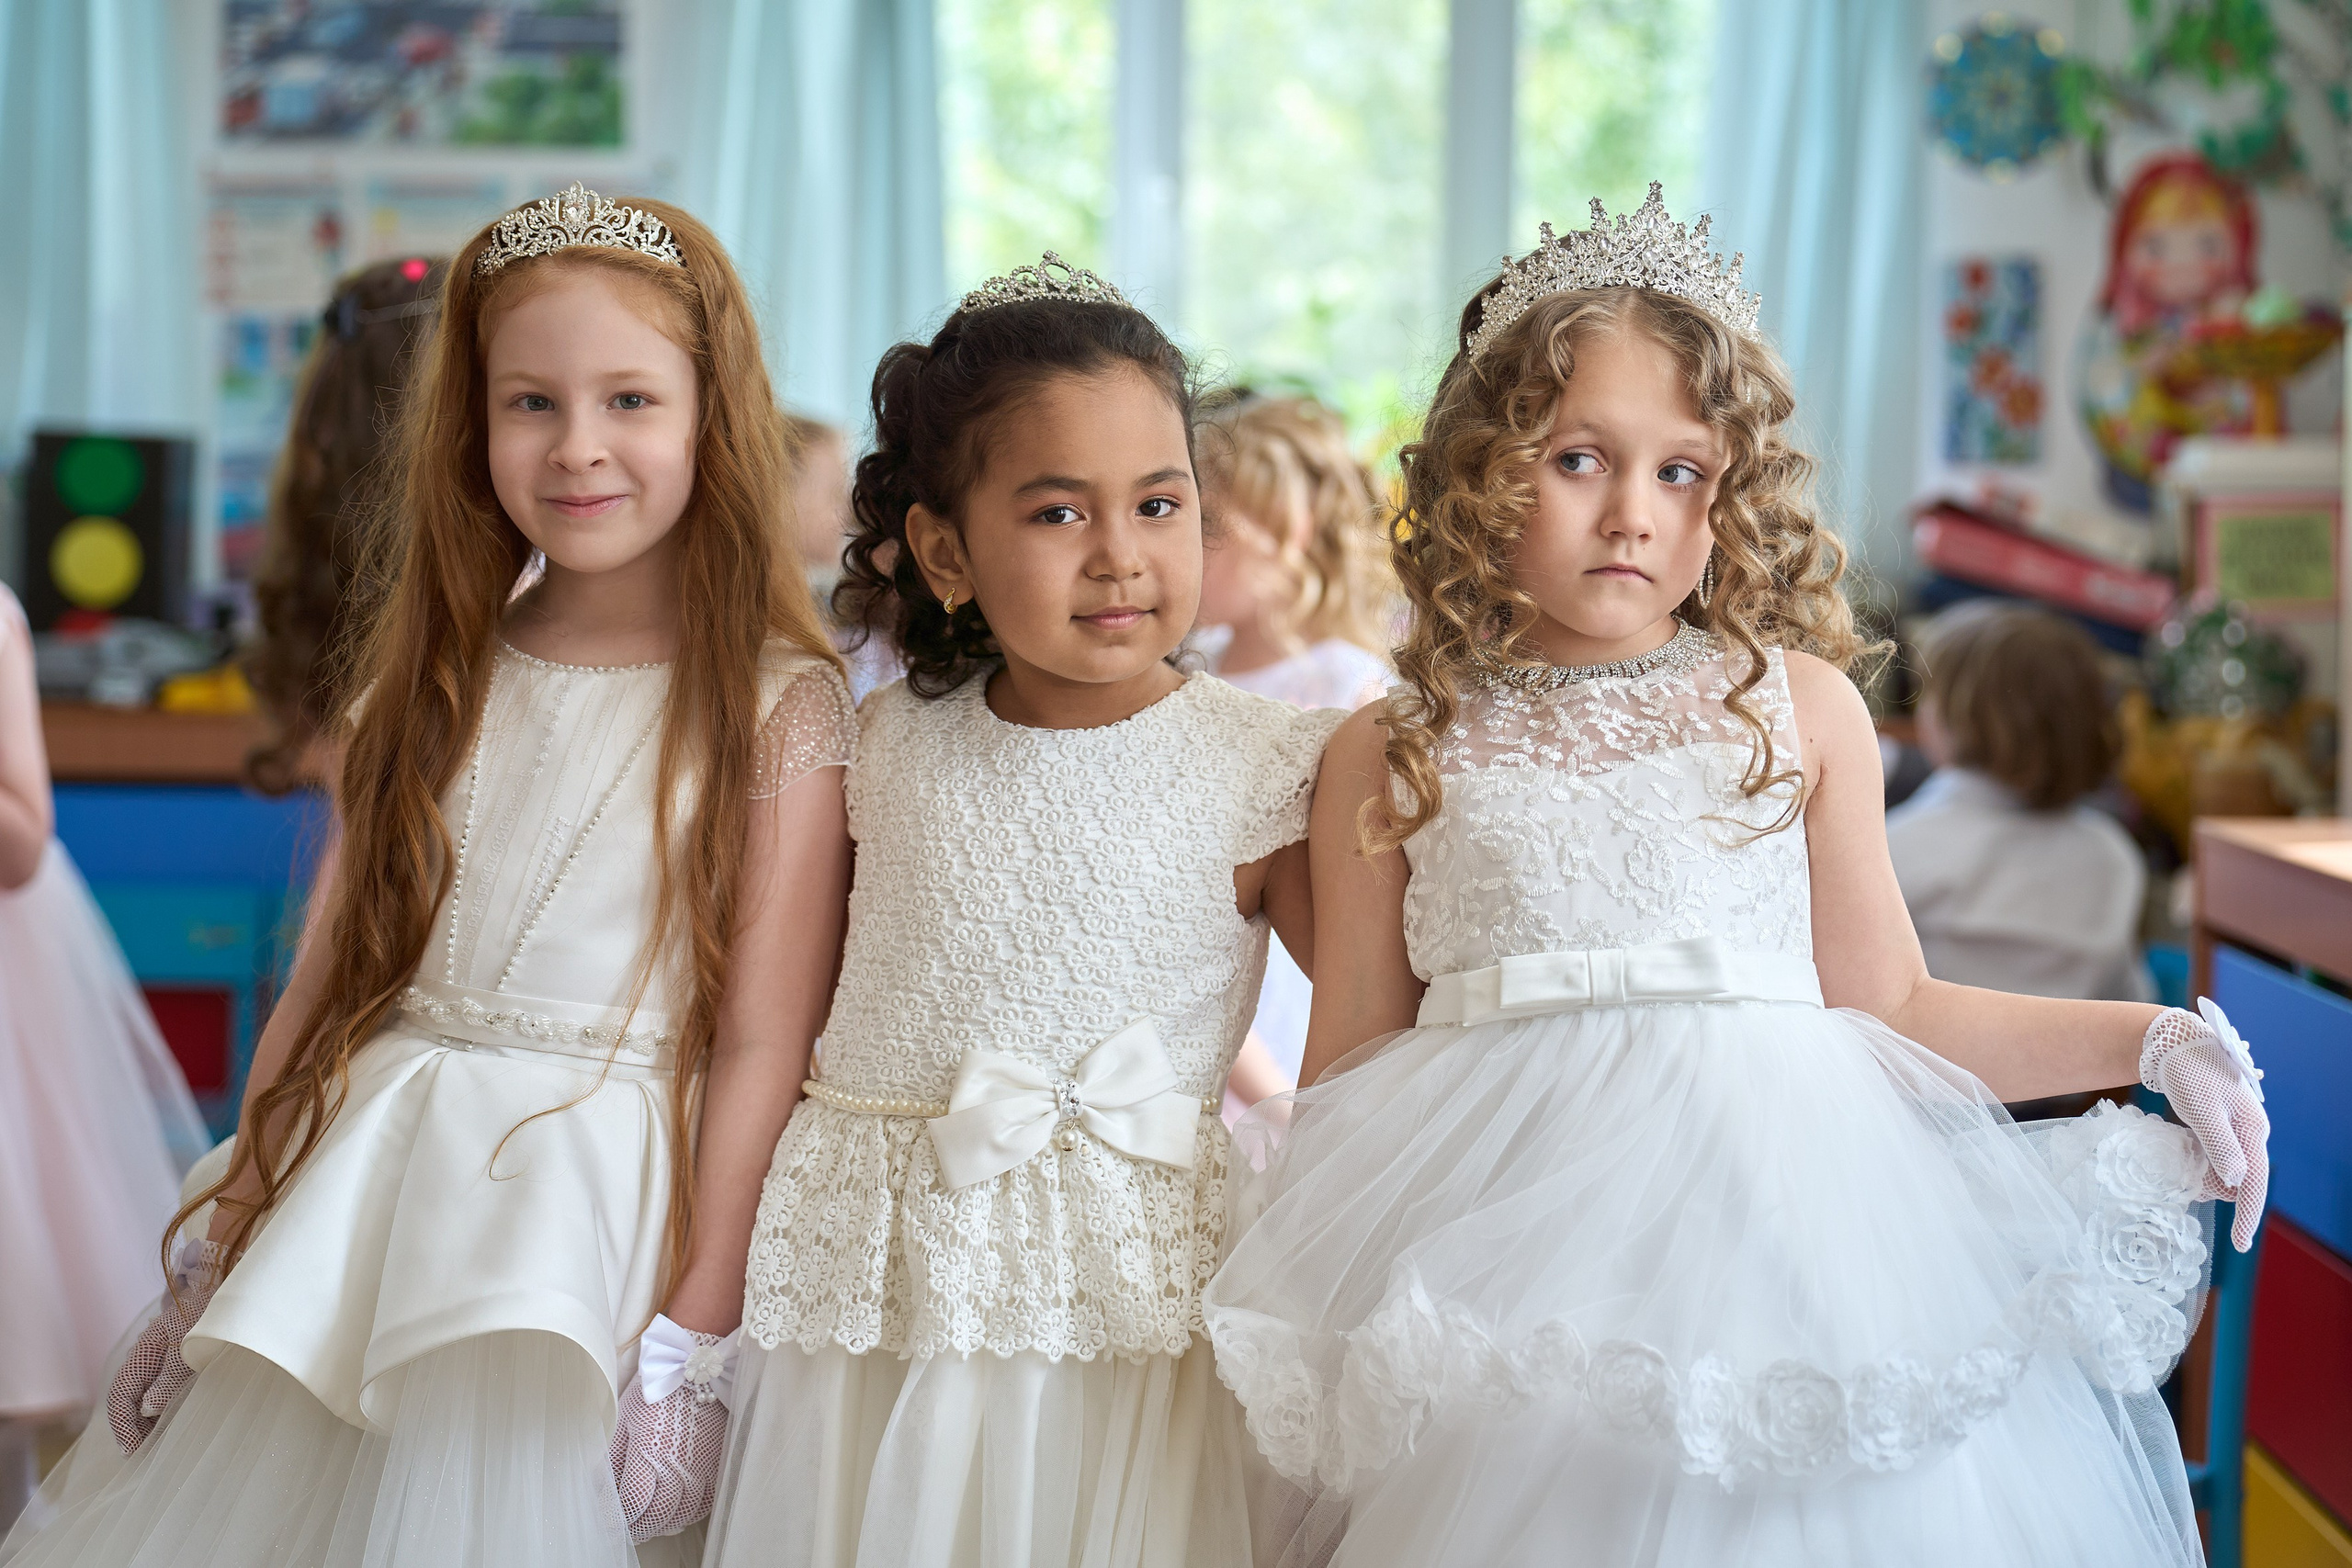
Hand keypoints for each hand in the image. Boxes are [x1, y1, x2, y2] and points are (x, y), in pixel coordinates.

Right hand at [107, 1239, 223, 1453]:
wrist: (236, 1268)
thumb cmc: (215, 1306)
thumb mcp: (193, 1344)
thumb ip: (171, 1377)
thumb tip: (148, 1408)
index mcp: (146, 1350)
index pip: (121, 1396)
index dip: (124, 1426)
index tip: (135, 1453)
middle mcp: (150, 1348)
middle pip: (130, 1394)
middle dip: (133, 1425)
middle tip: (145, 1452)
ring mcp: (166, 1345)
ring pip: (146, 1387)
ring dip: (148, 1416)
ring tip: (158, 1439)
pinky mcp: (184, 1344)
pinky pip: (164, 1378)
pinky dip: (164, 1400)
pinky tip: (176, 1412)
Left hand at [609, 1314, 739, 1541]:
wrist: (698, 1366)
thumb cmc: (659, 1389)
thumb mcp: (625, 1419)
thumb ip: (612, 1458)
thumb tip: (599, 1489)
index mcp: (650, 1455)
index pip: (631, 1506)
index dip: (616, 1519)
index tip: (608, 1520)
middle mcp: (679, 1467)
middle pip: (656, 1518)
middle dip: (637, 1528)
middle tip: (626, 1528)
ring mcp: (702, 1468)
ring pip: (681, 1516)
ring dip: (661, 1524)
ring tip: (649, 1522)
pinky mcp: (718, 1464)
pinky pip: (704, 1504)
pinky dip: (688, 1513)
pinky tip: (676, 1509)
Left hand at [2142, 1000, 2269, 1250]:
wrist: (2174, 1042)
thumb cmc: (2189, 1071)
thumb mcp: (2202, 1109)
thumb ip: (2219, 1145)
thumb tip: (2236, 1181)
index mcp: (2252, 1128)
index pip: (2255, 1180)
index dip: (2248, 1214)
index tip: (2241, 1244)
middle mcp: (2248, 1131)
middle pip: (2241, 1178)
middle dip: (2217, 1190)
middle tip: (2189, 1189)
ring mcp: (2234, 1128)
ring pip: (2226, 1169)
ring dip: (2205, 1177)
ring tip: (2181, 1169)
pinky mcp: (2217, 1125)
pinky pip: (2213, 1156)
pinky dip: (2198, 1163)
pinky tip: (2181, 1157)